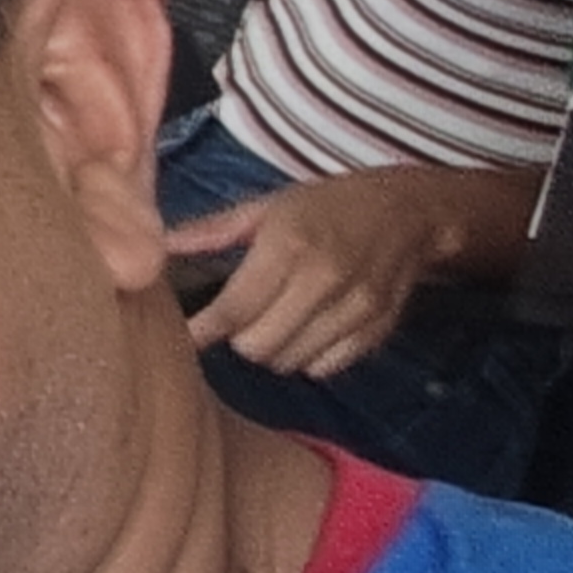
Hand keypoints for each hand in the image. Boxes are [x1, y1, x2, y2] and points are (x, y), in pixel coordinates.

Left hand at [162, 164, 527, 377]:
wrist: (411, 210)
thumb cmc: (329, 205)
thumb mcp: (269, 205)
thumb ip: (214, 230)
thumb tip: (161, 246)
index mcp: (288, 245)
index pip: (233, 309)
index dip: (203, 330)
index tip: (187, 334)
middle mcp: (323, 280)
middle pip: (258, 346)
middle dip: (238, 340)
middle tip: (237, 322)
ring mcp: (355, 308)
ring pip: (290, 362)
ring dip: (273, 350)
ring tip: (273, 323)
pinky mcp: (378, 328)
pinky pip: (327, 368)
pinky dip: (308, 358)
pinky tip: (305, 332)